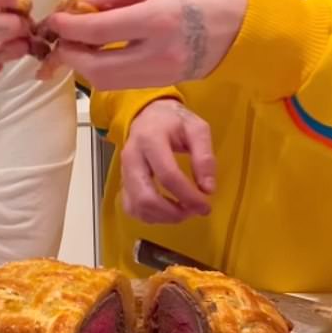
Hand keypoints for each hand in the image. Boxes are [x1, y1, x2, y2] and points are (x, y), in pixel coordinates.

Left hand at [43, 0, 247, 89]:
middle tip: (59, 40)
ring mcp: (161, 74)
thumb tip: (82, 5)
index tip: (54, 20)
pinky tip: (98, 54)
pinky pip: (123, 83)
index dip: (68, 27)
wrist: (246, 26)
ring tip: (75, 47)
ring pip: (106, 83)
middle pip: (96, 68)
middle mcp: (156, 53)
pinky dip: (103, 72)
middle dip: (69, 56)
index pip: (97, 31)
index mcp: (156, 19)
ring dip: (83, 67)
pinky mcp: (164, 83)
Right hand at [120, 99, 215, 223]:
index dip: (188, 196)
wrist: (148, 115)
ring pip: (138, 207)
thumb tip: (208, 189)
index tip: (206, 205)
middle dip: (173, 212)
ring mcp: (124, 172)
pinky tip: (168, 211)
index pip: (168, 175)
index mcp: (150, 139)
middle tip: (194, 211)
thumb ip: (205, 157)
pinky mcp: (123, 182)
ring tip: (184, 211)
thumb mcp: (197, 129)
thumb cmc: (174, 122)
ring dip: (164, 217)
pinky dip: (151, 217)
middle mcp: (131, 158)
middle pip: (146, 197)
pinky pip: (132, 208)